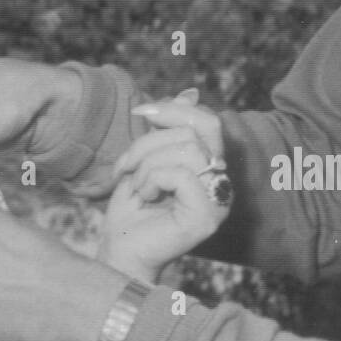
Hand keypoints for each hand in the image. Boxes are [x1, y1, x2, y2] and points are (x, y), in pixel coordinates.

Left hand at [98, 90, 231, 282]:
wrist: (119, 249)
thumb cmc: (131, 207)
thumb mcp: (146, 157)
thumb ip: (169, 128)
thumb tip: (191, 91)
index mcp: (209, 166)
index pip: (206, 120)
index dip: (173, 109)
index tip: (139, 113)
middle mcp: (221, 181)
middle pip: (193, 131)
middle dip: (149, 142)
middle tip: (126, 166)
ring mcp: (218, 200)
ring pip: (185, 150)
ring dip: (146, 165)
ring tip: (137, 186)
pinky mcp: (207, 216)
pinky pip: (181, 174)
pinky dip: (153, 179)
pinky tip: (145, 197)